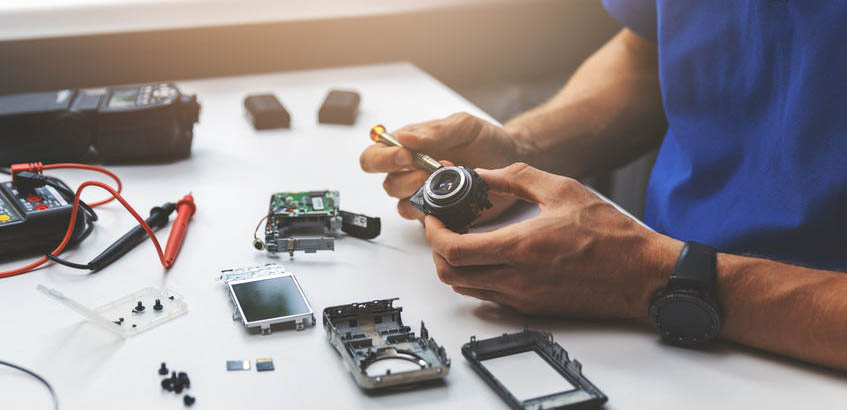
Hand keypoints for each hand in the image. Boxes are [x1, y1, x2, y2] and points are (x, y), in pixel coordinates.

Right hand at [360, 113, 526, 222]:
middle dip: (405, 179)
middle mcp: (410, 173)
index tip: (406, 156)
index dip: (383, 159)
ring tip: (448, 181)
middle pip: (386, 184)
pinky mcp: (439, 214)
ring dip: (422, 195)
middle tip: (428, 172)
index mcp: (407, 147)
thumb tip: (403, 137)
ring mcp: (424, 196)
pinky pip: (425, 221)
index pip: (374, 155)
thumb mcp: (463, 126)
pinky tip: (455, 199)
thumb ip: (434, 131)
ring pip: (402, 205)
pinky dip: (437, 213)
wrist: (510, 159)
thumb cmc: (484, 139)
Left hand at [424, 163, 681, 318]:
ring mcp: (523, 298)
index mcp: (520, 248)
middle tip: (441, 229)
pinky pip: (489, 296)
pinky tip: (489, 257)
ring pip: (467, 289)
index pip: (454, 251)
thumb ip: (516, 177)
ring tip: (462, 241)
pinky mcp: (533, 308)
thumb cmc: (611, 235)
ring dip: (454, 266)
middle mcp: (517, 279)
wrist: (641, 275)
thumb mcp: (563, 189)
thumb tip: (484, 173)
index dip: (433, 235)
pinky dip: (477, 278)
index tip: (433, 219)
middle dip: (436, 251)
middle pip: (451, 274)